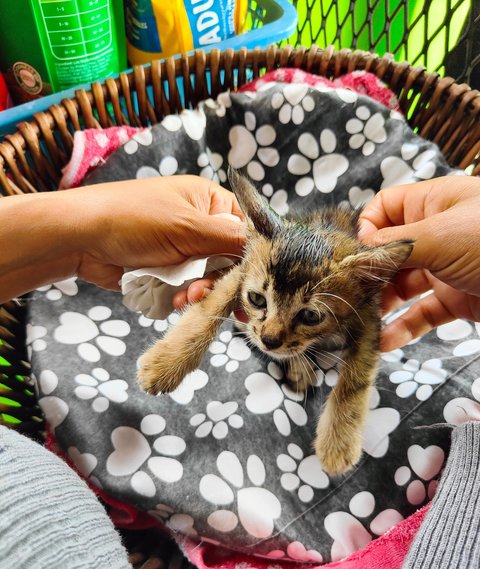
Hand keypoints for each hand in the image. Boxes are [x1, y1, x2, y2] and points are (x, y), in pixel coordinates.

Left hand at [77, 176, 244, 303]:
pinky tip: (176, 300)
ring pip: (209, 280)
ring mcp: (183, 251)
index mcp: (209, 203)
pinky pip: (187, 290)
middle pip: (229, 260)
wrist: (80, 239)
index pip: (246, 229)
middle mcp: (200, 226)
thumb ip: (230, 240)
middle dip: (221, 279)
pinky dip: (183, 298)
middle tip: (213, 292)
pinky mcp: (167, 273)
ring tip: (188, 297)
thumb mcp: (188, 226)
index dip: (252, 255)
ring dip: (201, 292)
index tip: (254, 280)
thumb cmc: (133, 218)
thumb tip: (264, 249)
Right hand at [358, 175, 479, 350]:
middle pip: (388, 252)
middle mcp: (436, 233)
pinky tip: (387, 342)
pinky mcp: (457, 300)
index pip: (384, 209)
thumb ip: (396, 244)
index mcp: (433, 203)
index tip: (356, 258)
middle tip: (349, 299)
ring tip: (362, 324)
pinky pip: (423, 313)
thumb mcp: (443, 234)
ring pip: (402, 287)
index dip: (365, 230)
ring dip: (381, 306)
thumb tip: (355, 253)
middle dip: (367, 275)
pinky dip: (404, 327)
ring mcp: (446, 268)